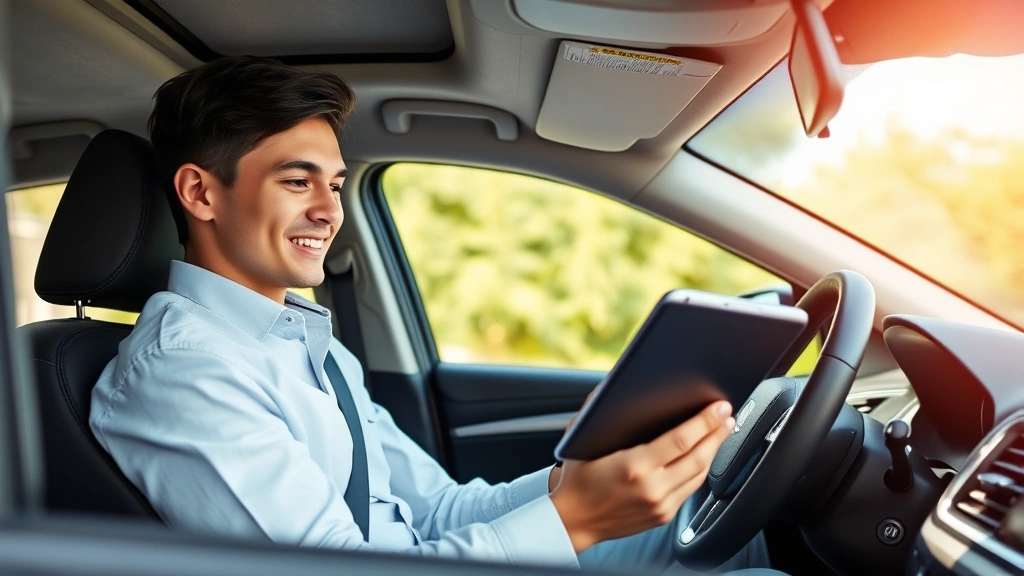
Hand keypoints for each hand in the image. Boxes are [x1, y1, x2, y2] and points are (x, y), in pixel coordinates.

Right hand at [549, 401, 734, 552]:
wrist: (573, 521)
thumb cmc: (576, 479)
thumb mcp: (581, 438)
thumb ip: (596, 408)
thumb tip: (612, 382)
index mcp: (633, 466)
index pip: (681, 440)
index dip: (705, 421)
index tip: (719, 406)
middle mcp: (651, 488)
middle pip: (698, 456)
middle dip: (717, 432)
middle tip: (727, 414)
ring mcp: (660, 505)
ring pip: (700, 474)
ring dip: (714, 450)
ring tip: (721, 431)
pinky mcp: (664, 516)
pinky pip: (691, 489)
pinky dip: (700, 468)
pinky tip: (704, 454)